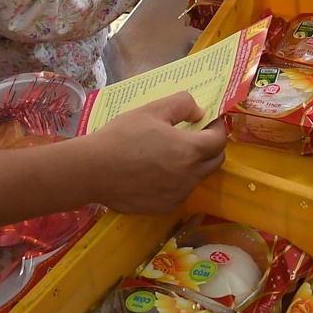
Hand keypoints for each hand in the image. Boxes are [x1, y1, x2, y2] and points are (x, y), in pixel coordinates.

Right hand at [80, 93, 227, 212]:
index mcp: (190, 150)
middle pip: (216, 161)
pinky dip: (178, 181)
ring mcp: (178, 195)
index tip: (209, 121)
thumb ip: (182, 105)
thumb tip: (199, 113)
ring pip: (198, 177)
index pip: (219, 140)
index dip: (218, 128)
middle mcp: (190, 176)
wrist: (93, 170)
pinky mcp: (165, 207)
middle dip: (211, 147)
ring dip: (194, 164)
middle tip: (196, 136)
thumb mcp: (152, 110)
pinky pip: (181, 192)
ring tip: (172, 154)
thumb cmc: (122, 136)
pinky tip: (157, 172)